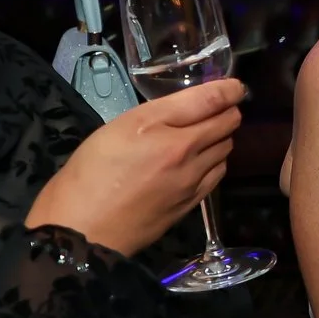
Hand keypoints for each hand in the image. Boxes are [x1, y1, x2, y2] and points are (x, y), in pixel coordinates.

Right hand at [28, 79, 244, 256]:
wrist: (84, 231)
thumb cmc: (88, 174)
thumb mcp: (115, 128)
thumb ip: (156, 114)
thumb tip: (188, 106)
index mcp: (158, 126)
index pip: (209, 100)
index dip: (228, 89)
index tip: (235, 86)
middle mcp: (183, 150)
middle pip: (226, 124)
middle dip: (227, 112)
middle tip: (217, 109)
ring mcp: (192, 179)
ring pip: (225, 149)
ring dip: (222, 137)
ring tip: (206, 135)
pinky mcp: (193, 203)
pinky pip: (217, 174)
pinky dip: (216, 162)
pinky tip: (202, 162)